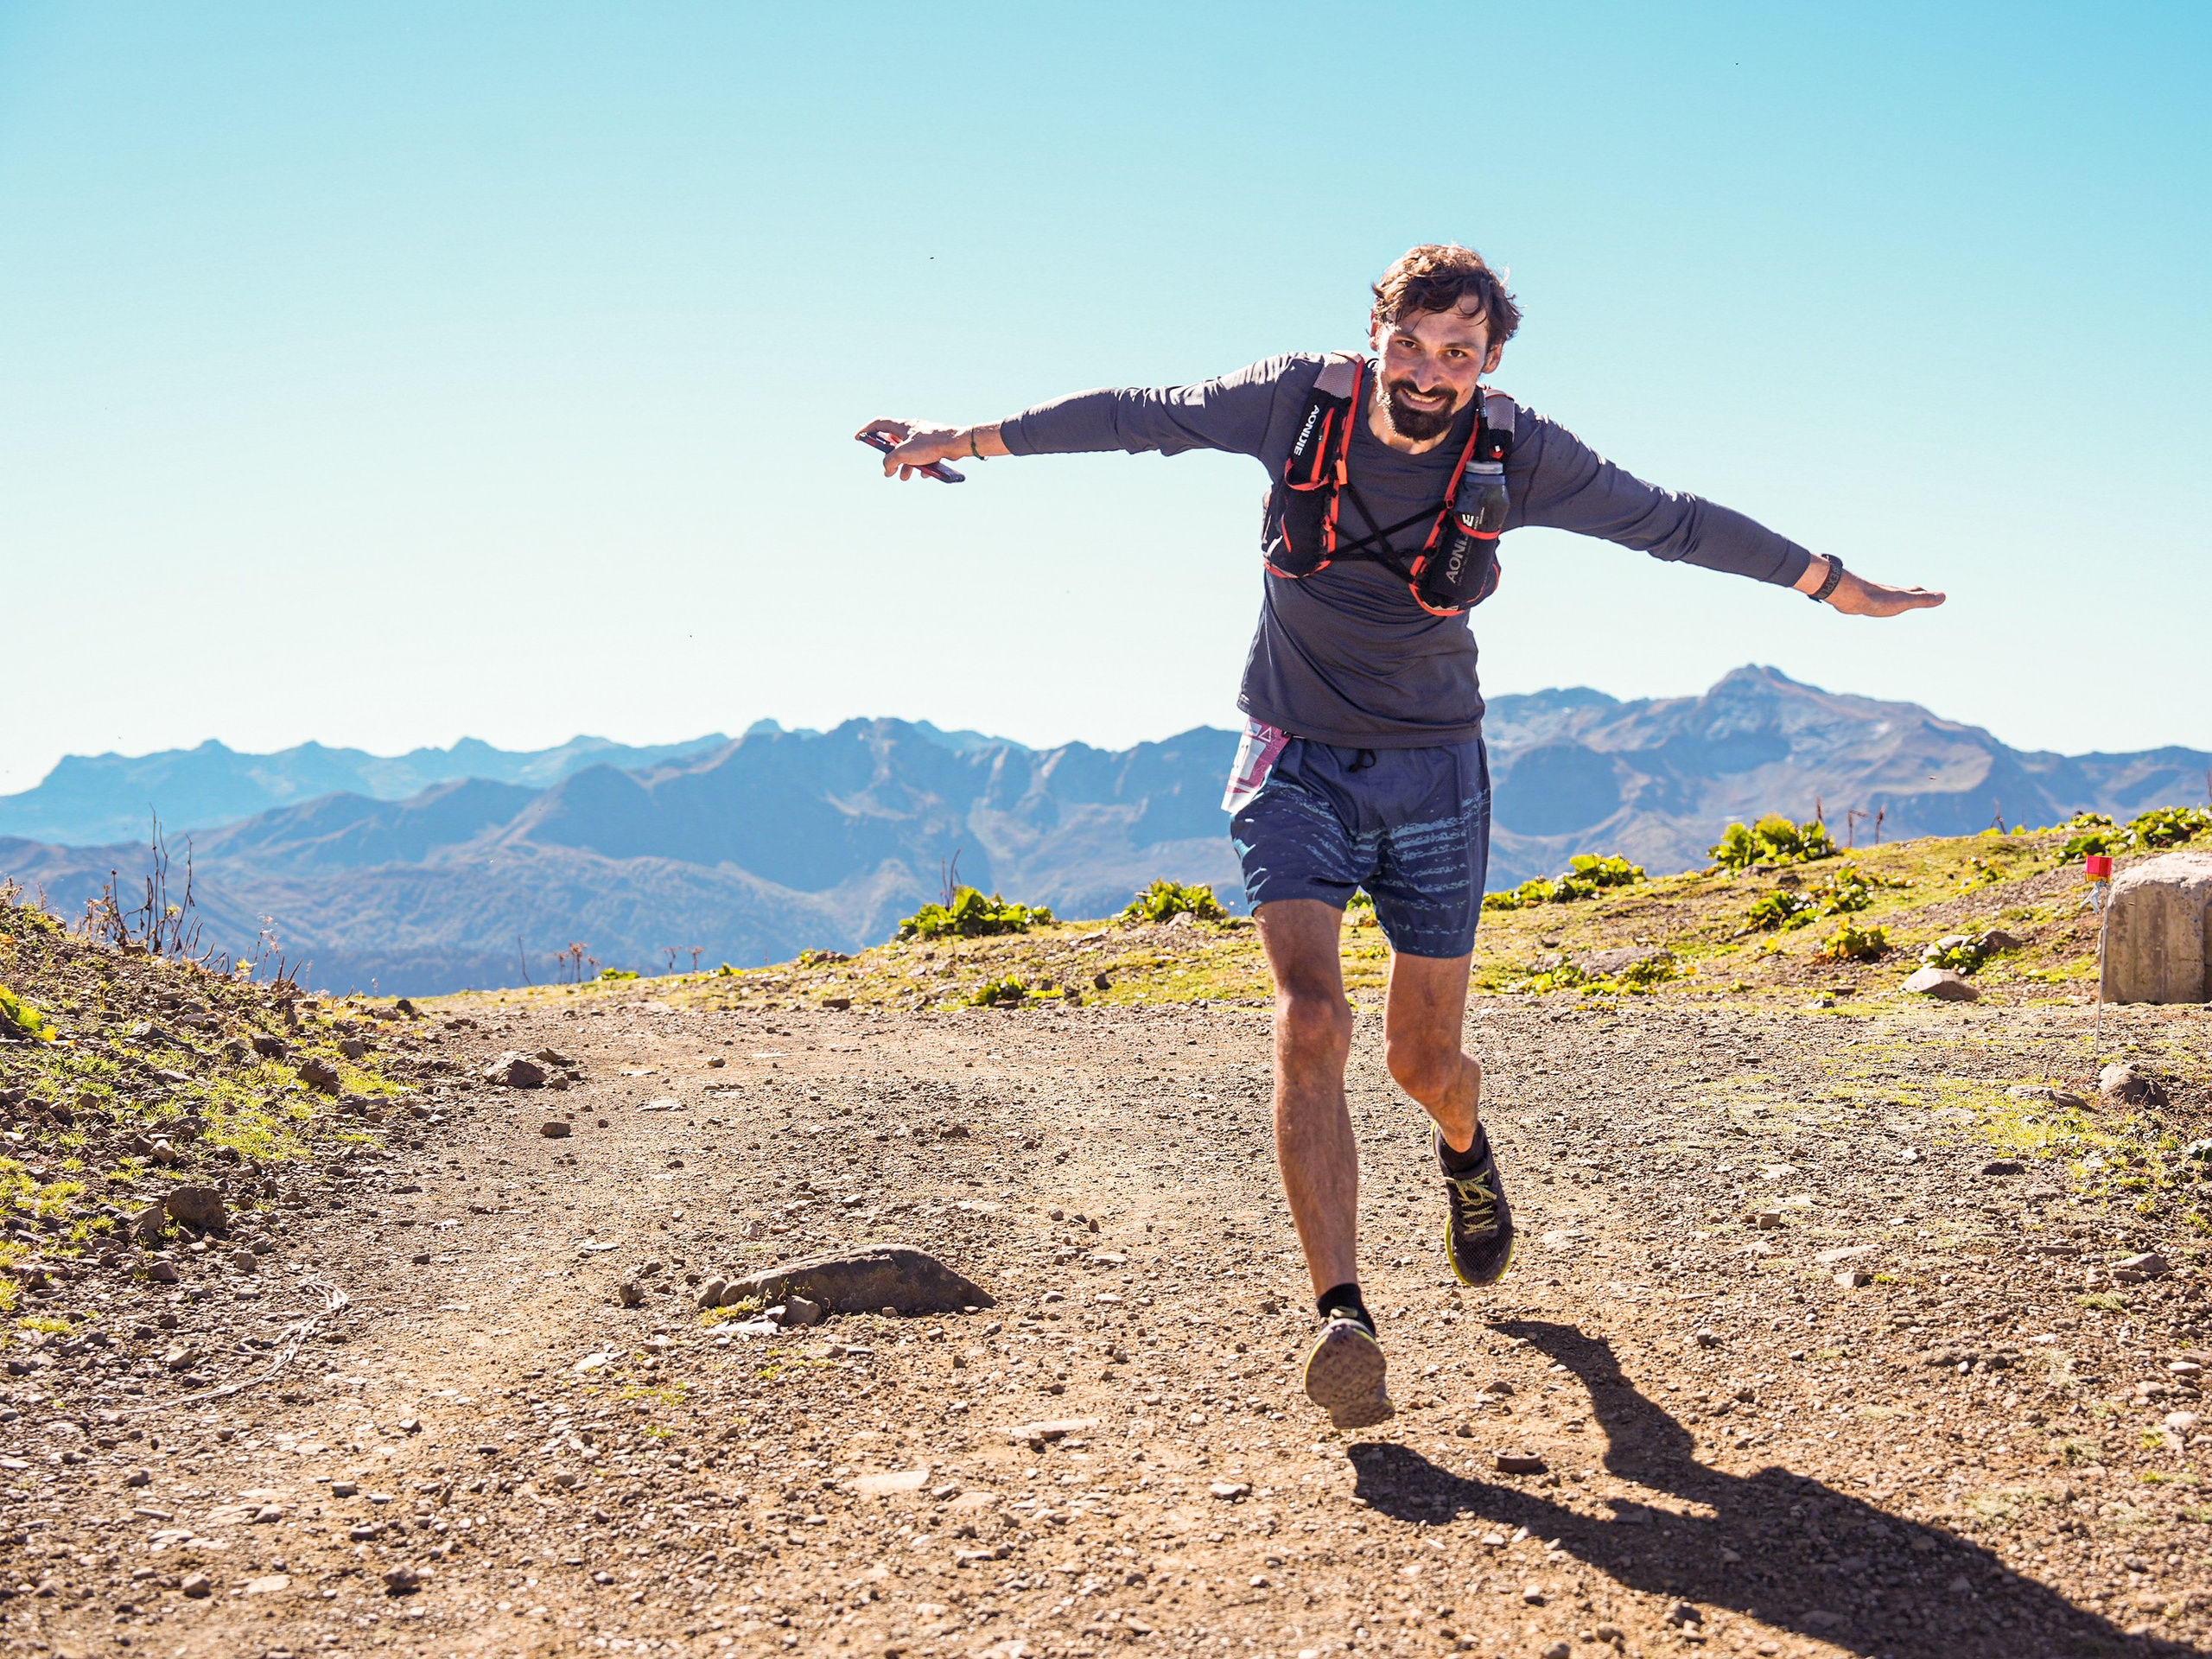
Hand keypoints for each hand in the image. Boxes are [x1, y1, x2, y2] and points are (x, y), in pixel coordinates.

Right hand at [855, 417, 966, 480]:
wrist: (955, 444)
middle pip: (894, 443)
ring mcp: (923, 437)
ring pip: (909, 452)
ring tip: (905, 477)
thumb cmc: (930, 444)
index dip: (867, 430)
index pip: (879, 424)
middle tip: (888, 470)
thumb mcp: (904, 453)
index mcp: (902, 426)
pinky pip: (923, 456)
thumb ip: (890, 461)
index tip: (859, 438)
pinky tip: (925, 472)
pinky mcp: (933, 445)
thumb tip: (887, 469)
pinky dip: (920, 465)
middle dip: (890, 458)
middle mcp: (911, 429)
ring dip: (905, 466)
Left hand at [1826, 568, 1945, 617]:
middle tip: (1917, 593)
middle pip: (1901, 592)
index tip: (1931, 594)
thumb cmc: (1877, 600)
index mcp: (1898, 593)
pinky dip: (1874, 602)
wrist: (1849, 596)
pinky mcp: (1859, 600)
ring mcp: (1872, 595)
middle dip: (1910, 594)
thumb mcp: (1904, 601)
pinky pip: (1869, 600)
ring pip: (1885, 596)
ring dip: (1891, 598)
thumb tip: (1944, 596)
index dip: (1923, 593)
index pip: (1915, 591)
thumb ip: (1922, 599)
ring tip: (1892, 601)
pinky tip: (1868, 604)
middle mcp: (1887, 592)